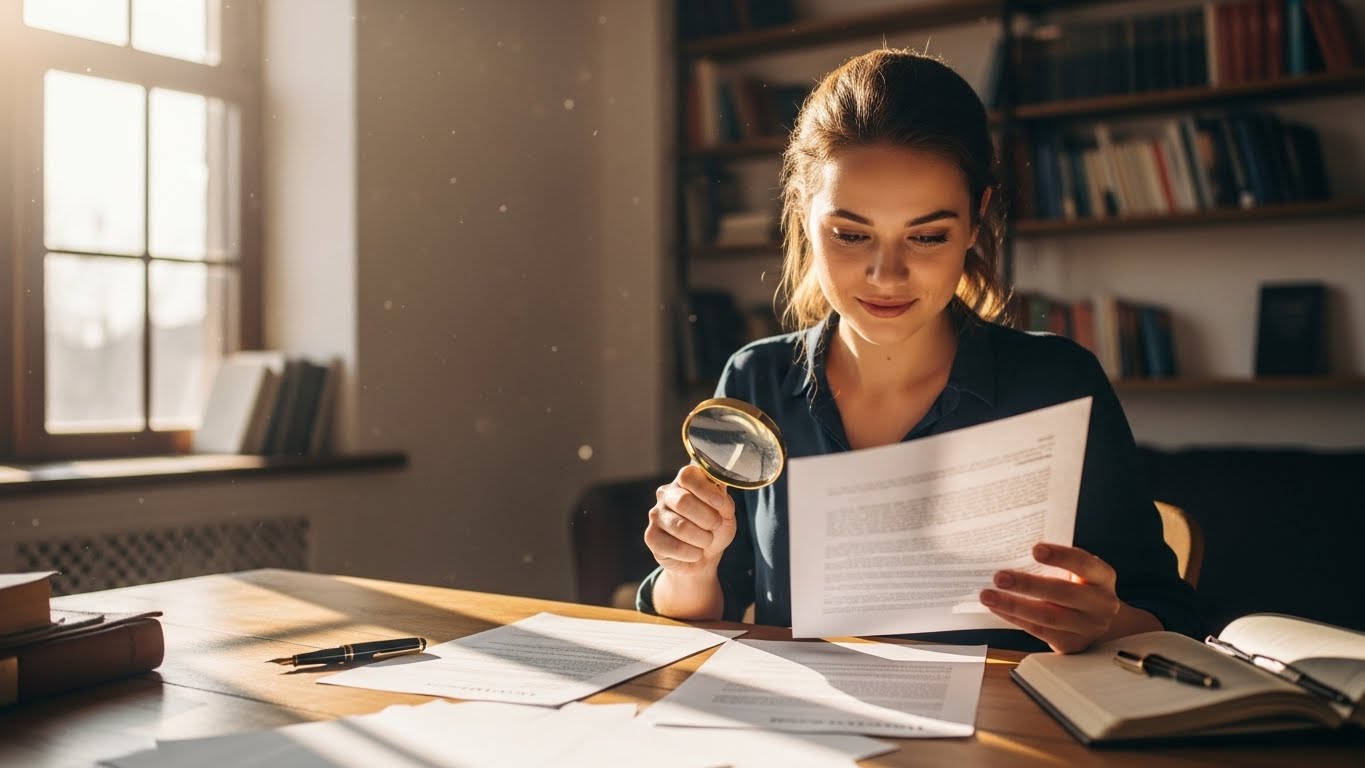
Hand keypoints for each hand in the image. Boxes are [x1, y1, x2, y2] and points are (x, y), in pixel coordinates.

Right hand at [644, 465, 736, 578]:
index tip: (719, 502)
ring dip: (703, 539)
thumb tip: (719, 496)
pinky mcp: (651, 537)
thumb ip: (724, 502)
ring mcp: (656, 515)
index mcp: (684, 482)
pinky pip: (675, 547)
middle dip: (707, 518)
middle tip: (715, 525)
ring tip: (706, 541)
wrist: (704, 558)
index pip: (687, 476)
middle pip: (683, 501)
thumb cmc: (714, 530)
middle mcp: (666, 494)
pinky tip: (694, 552)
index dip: (705, 489)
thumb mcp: (726, 514)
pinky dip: (692, 553)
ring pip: (680, 527)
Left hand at [979, 543, 1122, 653]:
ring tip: (988, 595)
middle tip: (999, 577)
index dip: (1060, 556)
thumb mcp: (1078, 572)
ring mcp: (1088, 627)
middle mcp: (1101, 604)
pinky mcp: (1072, 644)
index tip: (1035, 549)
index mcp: (1103, 578)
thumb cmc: (1080, 587)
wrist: (1099, 621)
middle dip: (1028, 585)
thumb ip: (1056, 563)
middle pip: (1063, 593)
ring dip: (1013, 605)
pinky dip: (1015, 618)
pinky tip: (997, 608)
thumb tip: (1013, 552)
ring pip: (1048, 617)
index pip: (1083, 563)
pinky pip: (1039, 631)